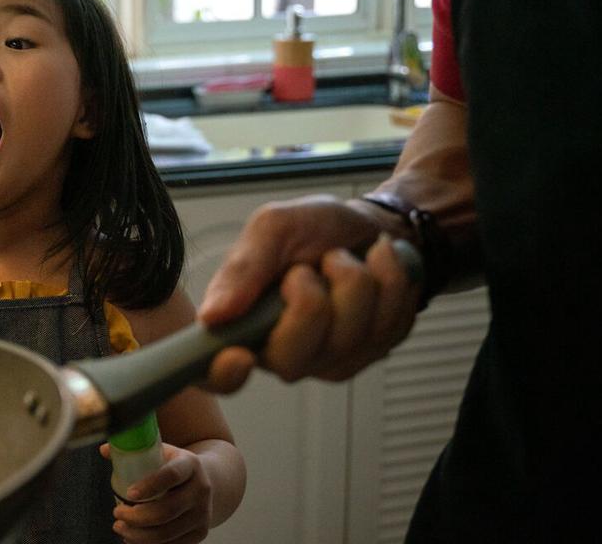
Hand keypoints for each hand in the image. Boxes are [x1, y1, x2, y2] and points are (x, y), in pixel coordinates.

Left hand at [102, 443, 211, 542]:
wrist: (204, 481)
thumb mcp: (159, 452)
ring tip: (120, 527)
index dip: (149, 485)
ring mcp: (203, 513)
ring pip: (167, 532)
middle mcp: (201, 489)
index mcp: (190, 464)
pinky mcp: (200, 532)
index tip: (128, 493)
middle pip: (167, 510)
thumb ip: (133, 451)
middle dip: (136, 517)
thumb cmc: (173, 466)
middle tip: (117, 513)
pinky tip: (134, 539)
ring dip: (139, 535)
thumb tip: (103, 450)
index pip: (171, 475)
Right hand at [196, 194, 421, 392]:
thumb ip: (243, 268)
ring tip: (344, 262)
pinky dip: (388, 283)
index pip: (215, 376)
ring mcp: (327, 360)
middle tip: (309, 268)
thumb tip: (212, 317)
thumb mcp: (272, 228)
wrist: (371, 225)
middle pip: (290, 356)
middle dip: (310, 299)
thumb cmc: (314, 229)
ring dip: (355, 279)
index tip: (238, 356)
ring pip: (348, 335)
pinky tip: (375, 272)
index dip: (222, 375)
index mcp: (239, 325)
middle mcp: (279, 353)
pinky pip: (389, 326)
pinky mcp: (370, 356)